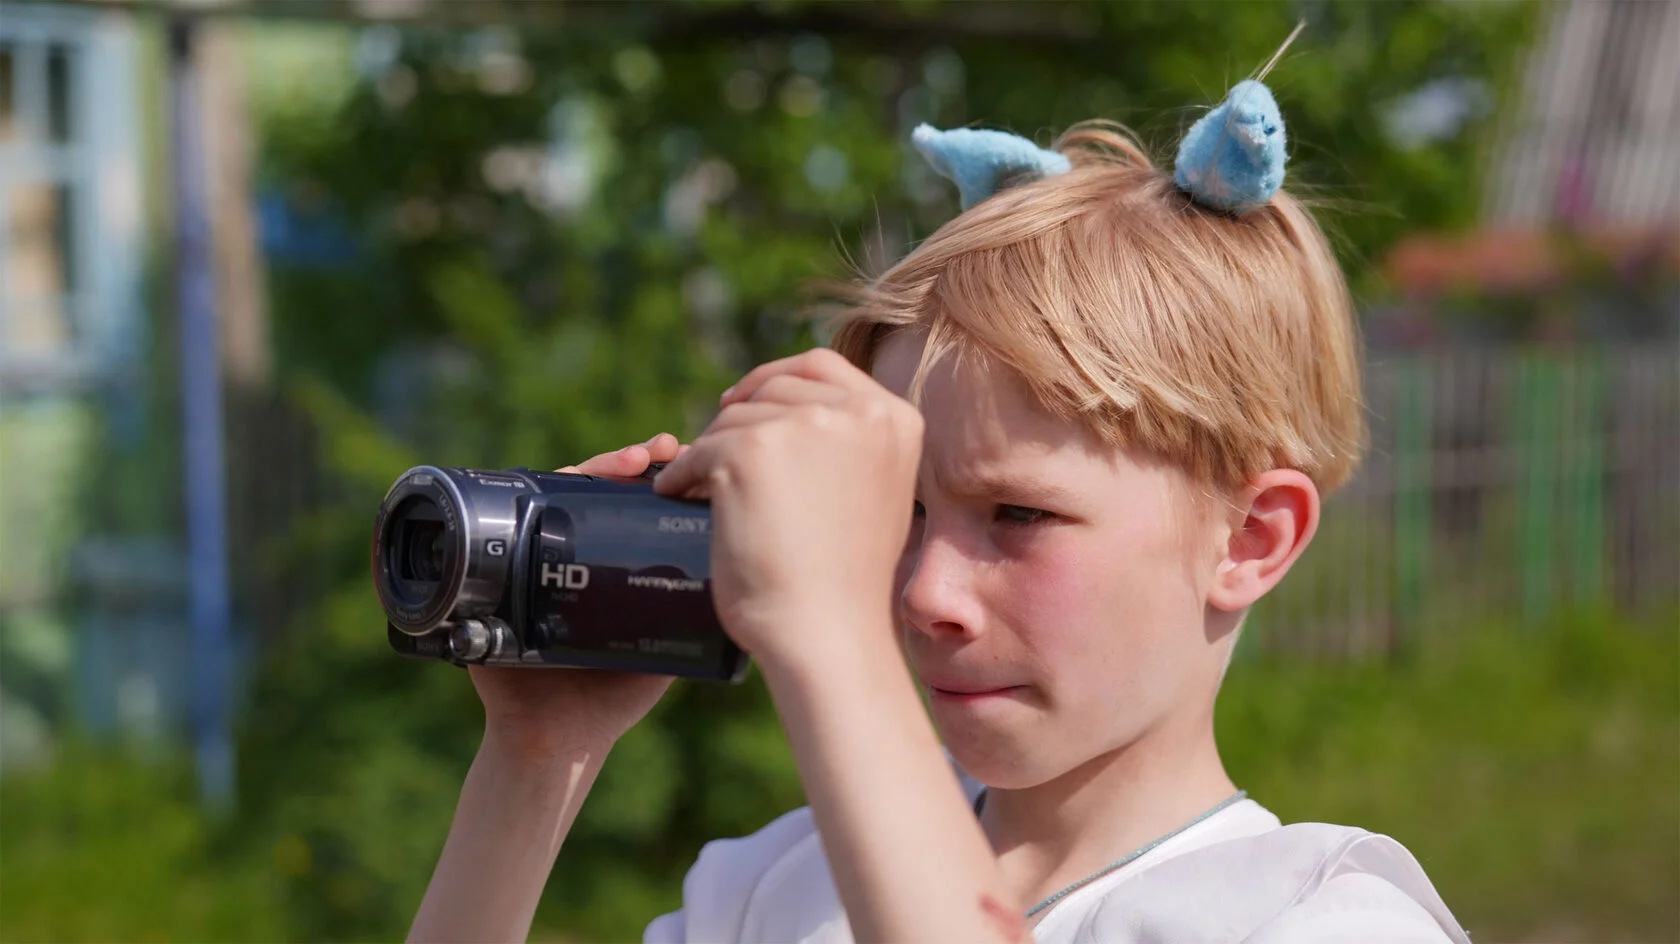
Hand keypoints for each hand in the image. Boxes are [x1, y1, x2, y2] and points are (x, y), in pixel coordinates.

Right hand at [468, 433, 687, 758]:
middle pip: (595, 489)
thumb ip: (694, 618)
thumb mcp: (665, 649)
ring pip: (556, 494)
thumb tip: (740, 579)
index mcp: (610, 566)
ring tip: (629, 460)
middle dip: (628, 461)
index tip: (684, 457)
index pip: (631, 506)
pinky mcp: (495, 575)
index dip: (656, 477)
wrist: (556, 738)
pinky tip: (554, 477)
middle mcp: (570, 555)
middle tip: (658, 452)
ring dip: (590, 468)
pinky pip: (505, 522)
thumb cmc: (613, 696)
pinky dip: (525, 493)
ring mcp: (532, 559)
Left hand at [653, 349, 922, 672]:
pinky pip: (696, 452)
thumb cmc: (845, 582)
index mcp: (895, 418)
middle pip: (773, 388)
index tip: (742, 402)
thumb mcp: (872, 493)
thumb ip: (849, 445)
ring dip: (709, 453)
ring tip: (703, 493)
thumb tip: (796, 409)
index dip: (775, 378)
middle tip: (715, 454)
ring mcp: (804, 426)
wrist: (827, 633)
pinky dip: (681, 476)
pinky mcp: (749, 451)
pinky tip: (680, 497)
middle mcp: (857, 411)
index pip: (822, 365)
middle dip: (739, 418)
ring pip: (732, 420)